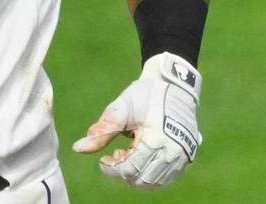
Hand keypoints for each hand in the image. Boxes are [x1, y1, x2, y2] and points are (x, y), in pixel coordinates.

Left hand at [72, 52, 202, 189]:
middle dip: (123, 170)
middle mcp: (172, 152)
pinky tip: (142, 158)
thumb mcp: (121, 109)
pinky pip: (168, 177)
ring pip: (155, 181)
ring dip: (137, 174)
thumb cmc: (146, 93)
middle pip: (142, 179)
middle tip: (116, 153)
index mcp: (155, 141)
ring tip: (128, 154)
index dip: (112, 169)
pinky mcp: (188, 155)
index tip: (103, 159)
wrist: (174, 83)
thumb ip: (102, 131)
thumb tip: (77, 148)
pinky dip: (152, 174)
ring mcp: (183, 155)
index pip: (129, 169)